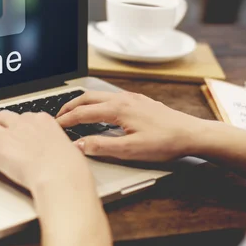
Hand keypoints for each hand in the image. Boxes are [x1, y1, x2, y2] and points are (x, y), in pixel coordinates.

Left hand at [0, 111, 94, 194]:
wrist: (60, 175)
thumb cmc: (69, 168)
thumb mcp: (69, 151)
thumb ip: (59, 148)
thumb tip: (63, 155)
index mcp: (42, 120)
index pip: (24, 116)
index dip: (16, 124)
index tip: (14, 129)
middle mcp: (23, 124)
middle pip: (2, 117)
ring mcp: (7, 136)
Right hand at [57, 91, 208, 161]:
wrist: (192, 134)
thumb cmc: (164, 142)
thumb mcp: (130, 150)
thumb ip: (101, 146)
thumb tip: (78, 145)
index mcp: (118, 109)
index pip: (83, 113)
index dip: (66, 120)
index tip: (54, 126)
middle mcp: (123, 99)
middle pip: (88, 98)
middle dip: (69, 106)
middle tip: (57, 116)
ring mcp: (132, 98)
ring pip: (99, 95)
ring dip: (83, 103)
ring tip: (73, 112)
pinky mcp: (140, 101)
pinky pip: (111, 97)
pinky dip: (96, 102)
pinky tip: (99, 111)